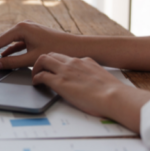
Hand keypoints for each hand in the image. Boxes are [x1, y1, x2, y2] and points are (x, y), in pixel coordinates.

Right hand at [0, 21, 71, 68]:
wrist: (76, 47)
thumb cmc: (57, 50)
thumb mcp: (32, 59)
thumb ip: (12, 62)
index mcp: (21, 28)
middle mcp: (23, 26)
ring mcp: (28, 30)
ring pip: (6, 41)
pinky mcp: (32, 35)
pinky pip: (15, 43)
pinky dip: (7, 50)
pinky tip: (1, 57)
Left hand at [31, 52, 149, 132]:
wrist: (114, 97)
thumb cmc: (112, 93)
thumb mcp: (101, 78)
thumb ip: (91, 76)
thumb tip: (89, 84)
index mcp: (85, 61)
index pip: (66, 57)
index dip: (58, 62)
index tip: (55, 68)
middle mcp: (74, 62)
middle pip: (52, 54)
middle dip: (44, 61)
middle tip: (40, 70)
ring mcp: (65, 71)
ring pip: (43, 60)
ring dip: (36, 67)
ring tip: (35, 76)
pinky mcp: (59, 82)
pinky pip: (41, 75)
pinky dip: (36, 78)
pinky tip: (36, 84)